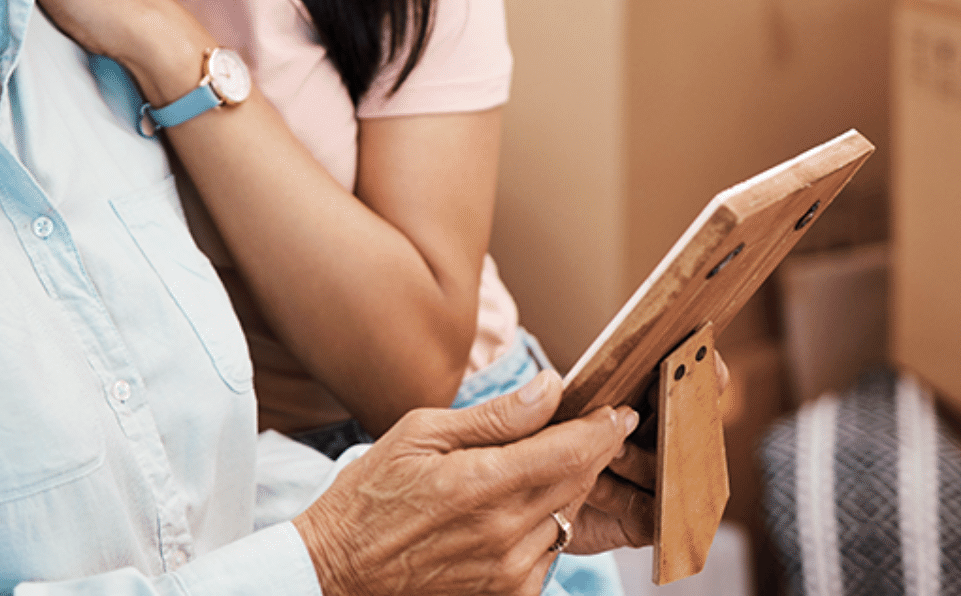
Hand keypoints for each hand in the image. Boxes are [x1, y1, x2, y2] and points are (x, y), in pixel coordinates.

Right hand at [293, 369, 645, 595]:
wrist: (341, 569)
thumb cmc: (372, 492)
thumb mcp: (423, 433)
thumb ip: (495, 416)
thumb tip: (550, 387)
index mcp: (483, 484)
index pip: (570, 451)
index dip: (602, 428)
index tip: (619, 410)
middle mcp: (504, 533)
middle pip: (578, 482)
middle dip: (594, 451)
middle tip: (599, 425)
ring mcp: (509, 572)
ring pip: (568, 518)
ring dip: (570, 487)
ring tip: (550, 462)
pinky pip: (551, 554)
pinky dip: (547, 524)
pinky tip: (520, 506)